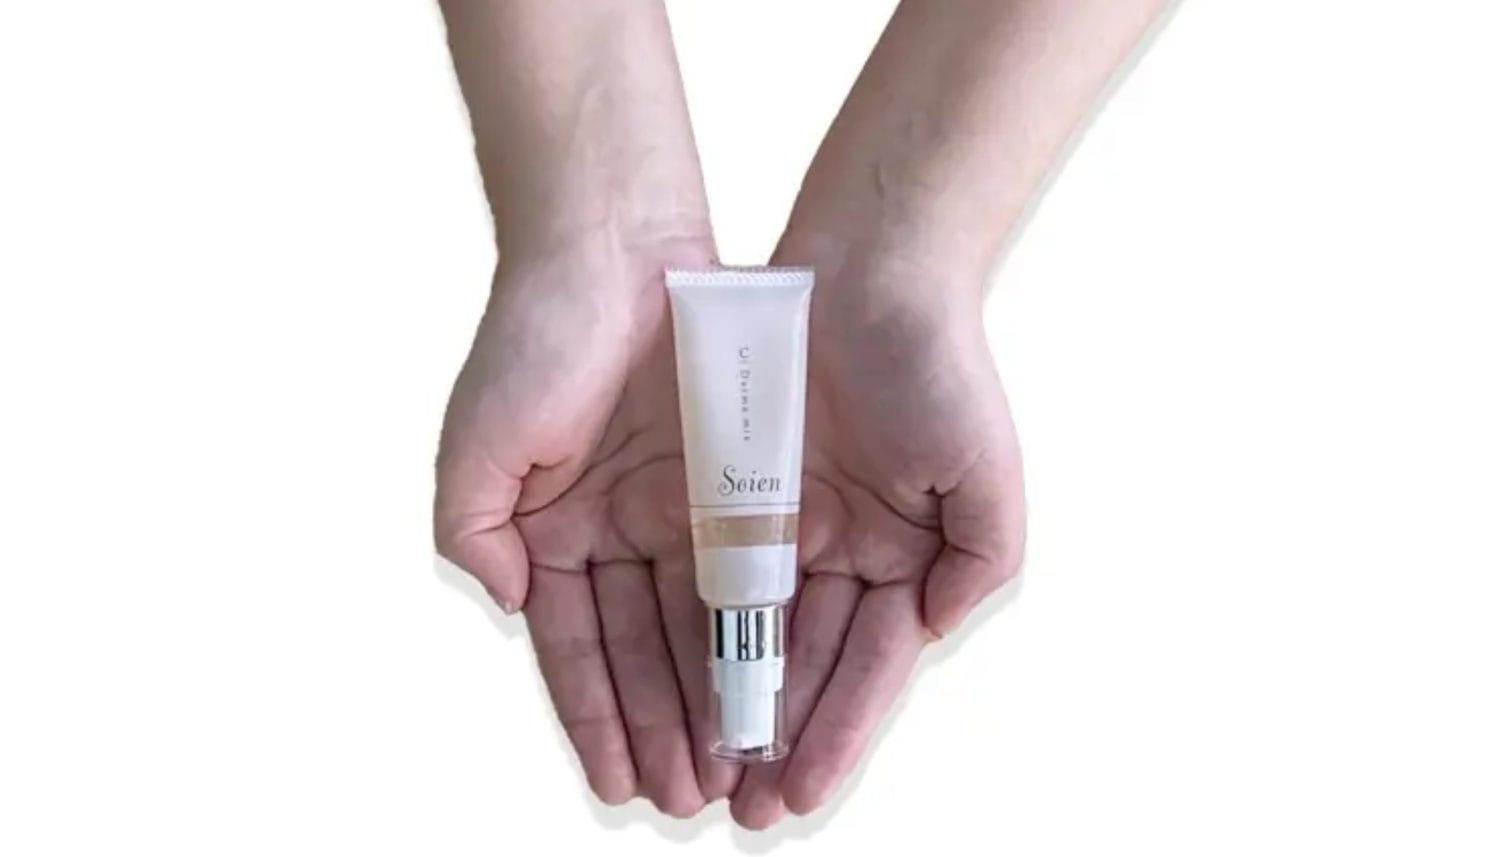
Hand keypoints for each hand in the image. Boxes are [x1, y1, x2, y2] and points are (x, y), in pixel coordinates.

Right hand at [434, 235, 740, 816]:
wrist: (616, 245)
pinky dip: (754, 630)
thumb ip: (472, 534)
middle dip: (663, 727)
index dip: (596, 718)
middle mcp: (615, 532)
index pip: (574, 650)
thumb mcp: (477, 446)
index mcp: (550, 534)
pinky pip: (747, 568)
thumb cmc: (537, 337)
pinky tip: (769, 684)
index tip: (618, 783)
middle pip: (642, 651)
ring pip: (698, 624)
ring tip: (734, 766)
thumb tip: (511, 604)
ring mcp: (677, 509)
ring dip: (711, 697)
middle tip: (691, 796)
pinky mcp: (733, 480)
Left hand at [731, 242, 1026, 826]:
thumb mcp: (985, 470)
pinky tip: (662, 685)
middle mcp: (836, 551)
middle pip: (799, 664)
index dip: (835, 734)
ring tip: (692, 773)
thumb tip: (927, 632)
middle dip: (772, 739)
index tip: (801, 794)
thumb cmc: (935, 361)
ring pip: (740, 633)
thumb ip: (978, 561)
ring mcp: (776, 521)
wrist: (863, 262)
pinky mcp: (719, 488)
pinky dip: (678, 631)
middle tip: (739, 808)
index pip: (865, 668)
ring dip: (719, 704)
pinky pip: (692, 571)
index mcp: (898, 558)